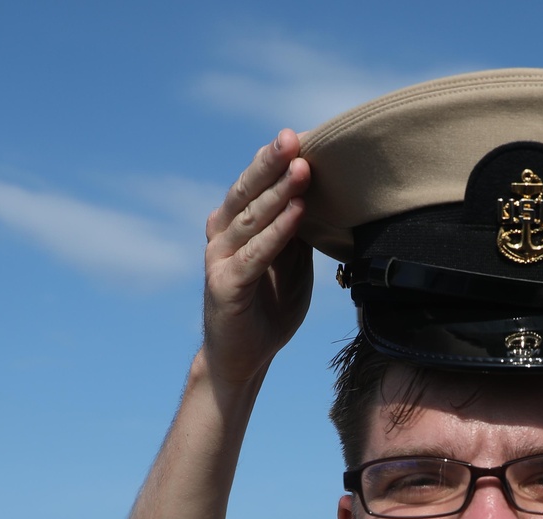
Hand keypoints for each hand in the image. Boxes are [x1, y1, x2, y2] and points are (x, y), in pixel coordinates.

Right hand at [202, 129, 313, 387]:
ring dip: (278, 192)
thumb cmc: (268, 310)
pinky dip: (277, 232)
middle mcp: (223, 234)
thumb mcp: (293, 267)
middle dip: (272, 162)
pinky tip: (297, 214)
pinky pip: (255, 253)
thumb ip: (299, 235)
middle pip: (248, 191)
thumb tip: (323, 199)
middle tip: (294, 136)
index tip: (303, 136)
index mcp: (236, 226)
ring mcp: (220, 258)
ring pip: (251, 218)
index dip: (277, 161)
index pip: (257, 185)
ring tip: (301, 169)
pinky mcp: (225, 284)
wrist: (243, 359)